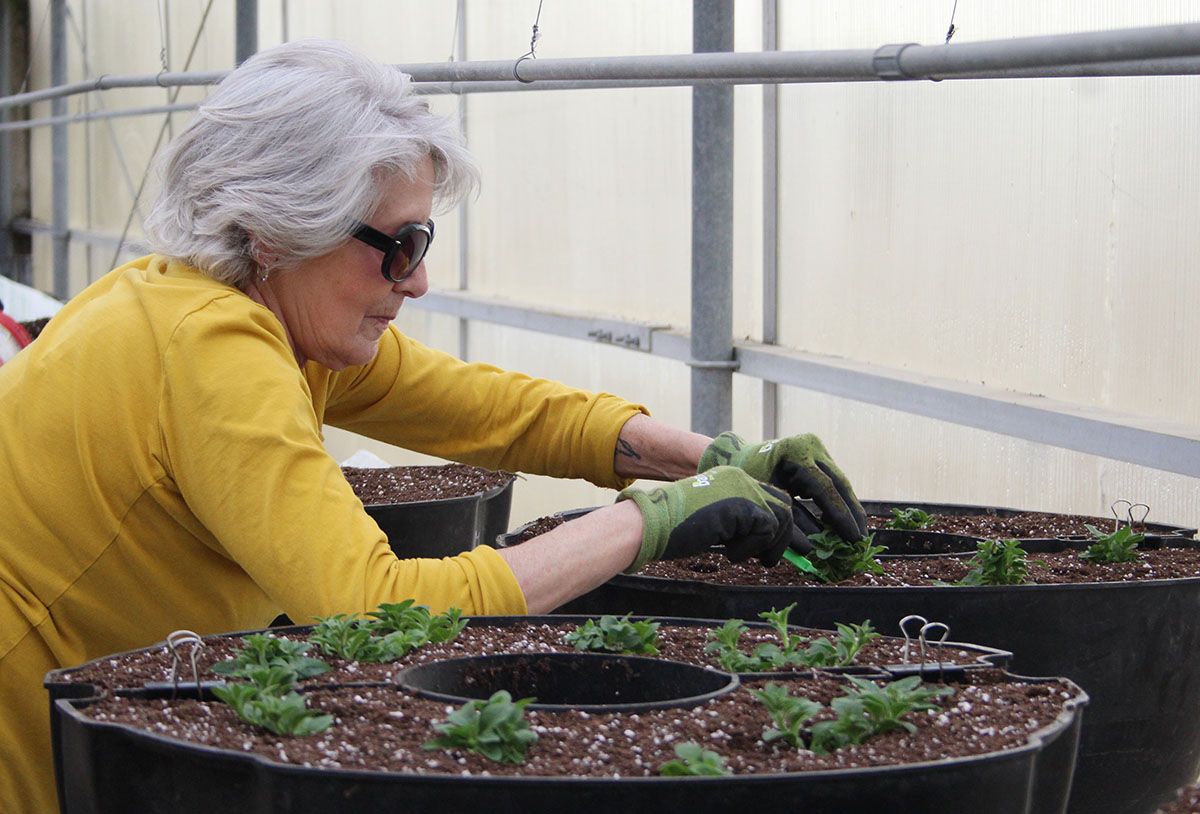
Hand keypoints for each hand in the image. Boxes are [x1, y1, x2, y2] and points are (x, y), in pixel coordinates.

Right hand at [617, 466, 807, 572]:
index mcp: (734, 478)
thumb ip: (739, 522)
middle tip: (768, 560)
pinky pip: (766, 530)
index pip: (770, 498)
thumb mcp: (715, 519)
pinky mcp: (742, 505)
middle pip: (783, 505)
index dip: (776, 526)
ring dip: (766, 544)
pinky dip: (751, 547)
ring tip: (740, 556)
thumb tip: (765, 540)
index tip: (772, 550)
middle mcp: (742, 478)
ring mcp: (743, 489)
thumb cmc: (676, 527)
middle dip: (782, 536)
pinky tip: (729, 554)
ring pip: (780, 518)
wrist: (653, 522)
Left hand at [698, 432, 867, 541]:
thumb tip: (813, 550)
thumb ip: (788, 523)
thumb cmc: (746, 479)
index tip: (852, 537)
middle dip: (851, 513)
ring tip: (858, 534)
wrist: (737, 456)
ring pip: (839, 482)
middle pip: (839, 483)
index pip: (825, 487)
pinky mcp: (818, 455)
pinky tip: (845, 523)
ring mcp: (816, 448)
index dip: (840, 515)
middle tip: (861, 539)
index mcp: (796, 452)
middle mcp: (810, 446)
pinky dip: (838, 502)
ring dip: (849, 508)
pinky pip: (832, 482)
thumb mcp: (766, 499)